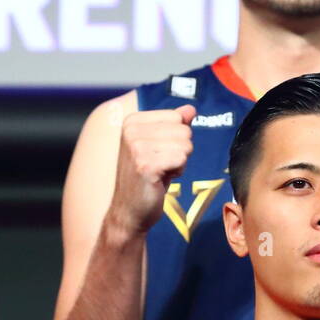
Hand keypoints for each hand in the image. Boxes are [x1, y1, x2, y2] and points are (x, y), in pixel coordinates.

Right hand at [106, 105, 195, 237]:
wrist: (129, 211)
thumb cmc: (145, 179)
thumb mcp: (159, 146)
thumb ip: (174, 125)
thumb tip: (190, 109)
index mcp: (132, 121)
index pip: (177, 117)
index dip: (175, 139)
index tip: (158, 154)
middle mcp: (131, 130)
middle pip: (184, 131)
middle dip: (179, 151)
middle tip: (160, 166)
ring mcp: (136, 147)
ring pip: (185, 145)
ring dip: (178, 163)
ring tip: (159, 173)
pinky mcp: (145, 164)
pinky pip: (181, 159)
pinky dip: (177, 172)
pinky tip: (160, 180)